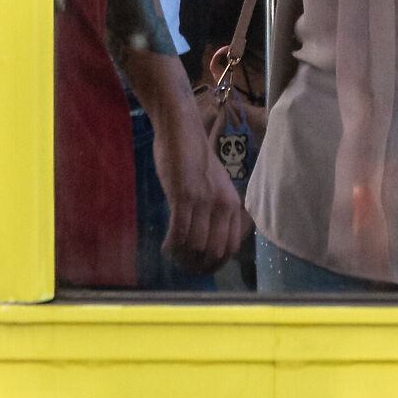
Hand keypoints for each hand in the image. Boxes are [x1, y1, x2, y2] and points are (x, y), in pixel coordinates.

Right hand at [149, 104, 249, 269]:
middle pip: (214, 252)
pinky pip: (179, 232)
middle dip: (197, 265)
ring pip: (196, 246)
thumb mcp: (213, 187)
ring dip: (181, 256)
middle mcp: (222, 205)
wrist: (181, 129)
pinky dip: (171, 245)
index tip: (199, 267)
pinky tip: (164, 245)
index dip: (214, 264)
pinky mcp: (183, 195)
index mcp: (232, 204)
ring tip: (171, 253)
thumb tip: (205, 241)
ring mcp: (203, 201)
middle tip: (181, 264)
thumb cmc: (194, 157)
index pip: (231, 248)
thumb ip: (213, 210)